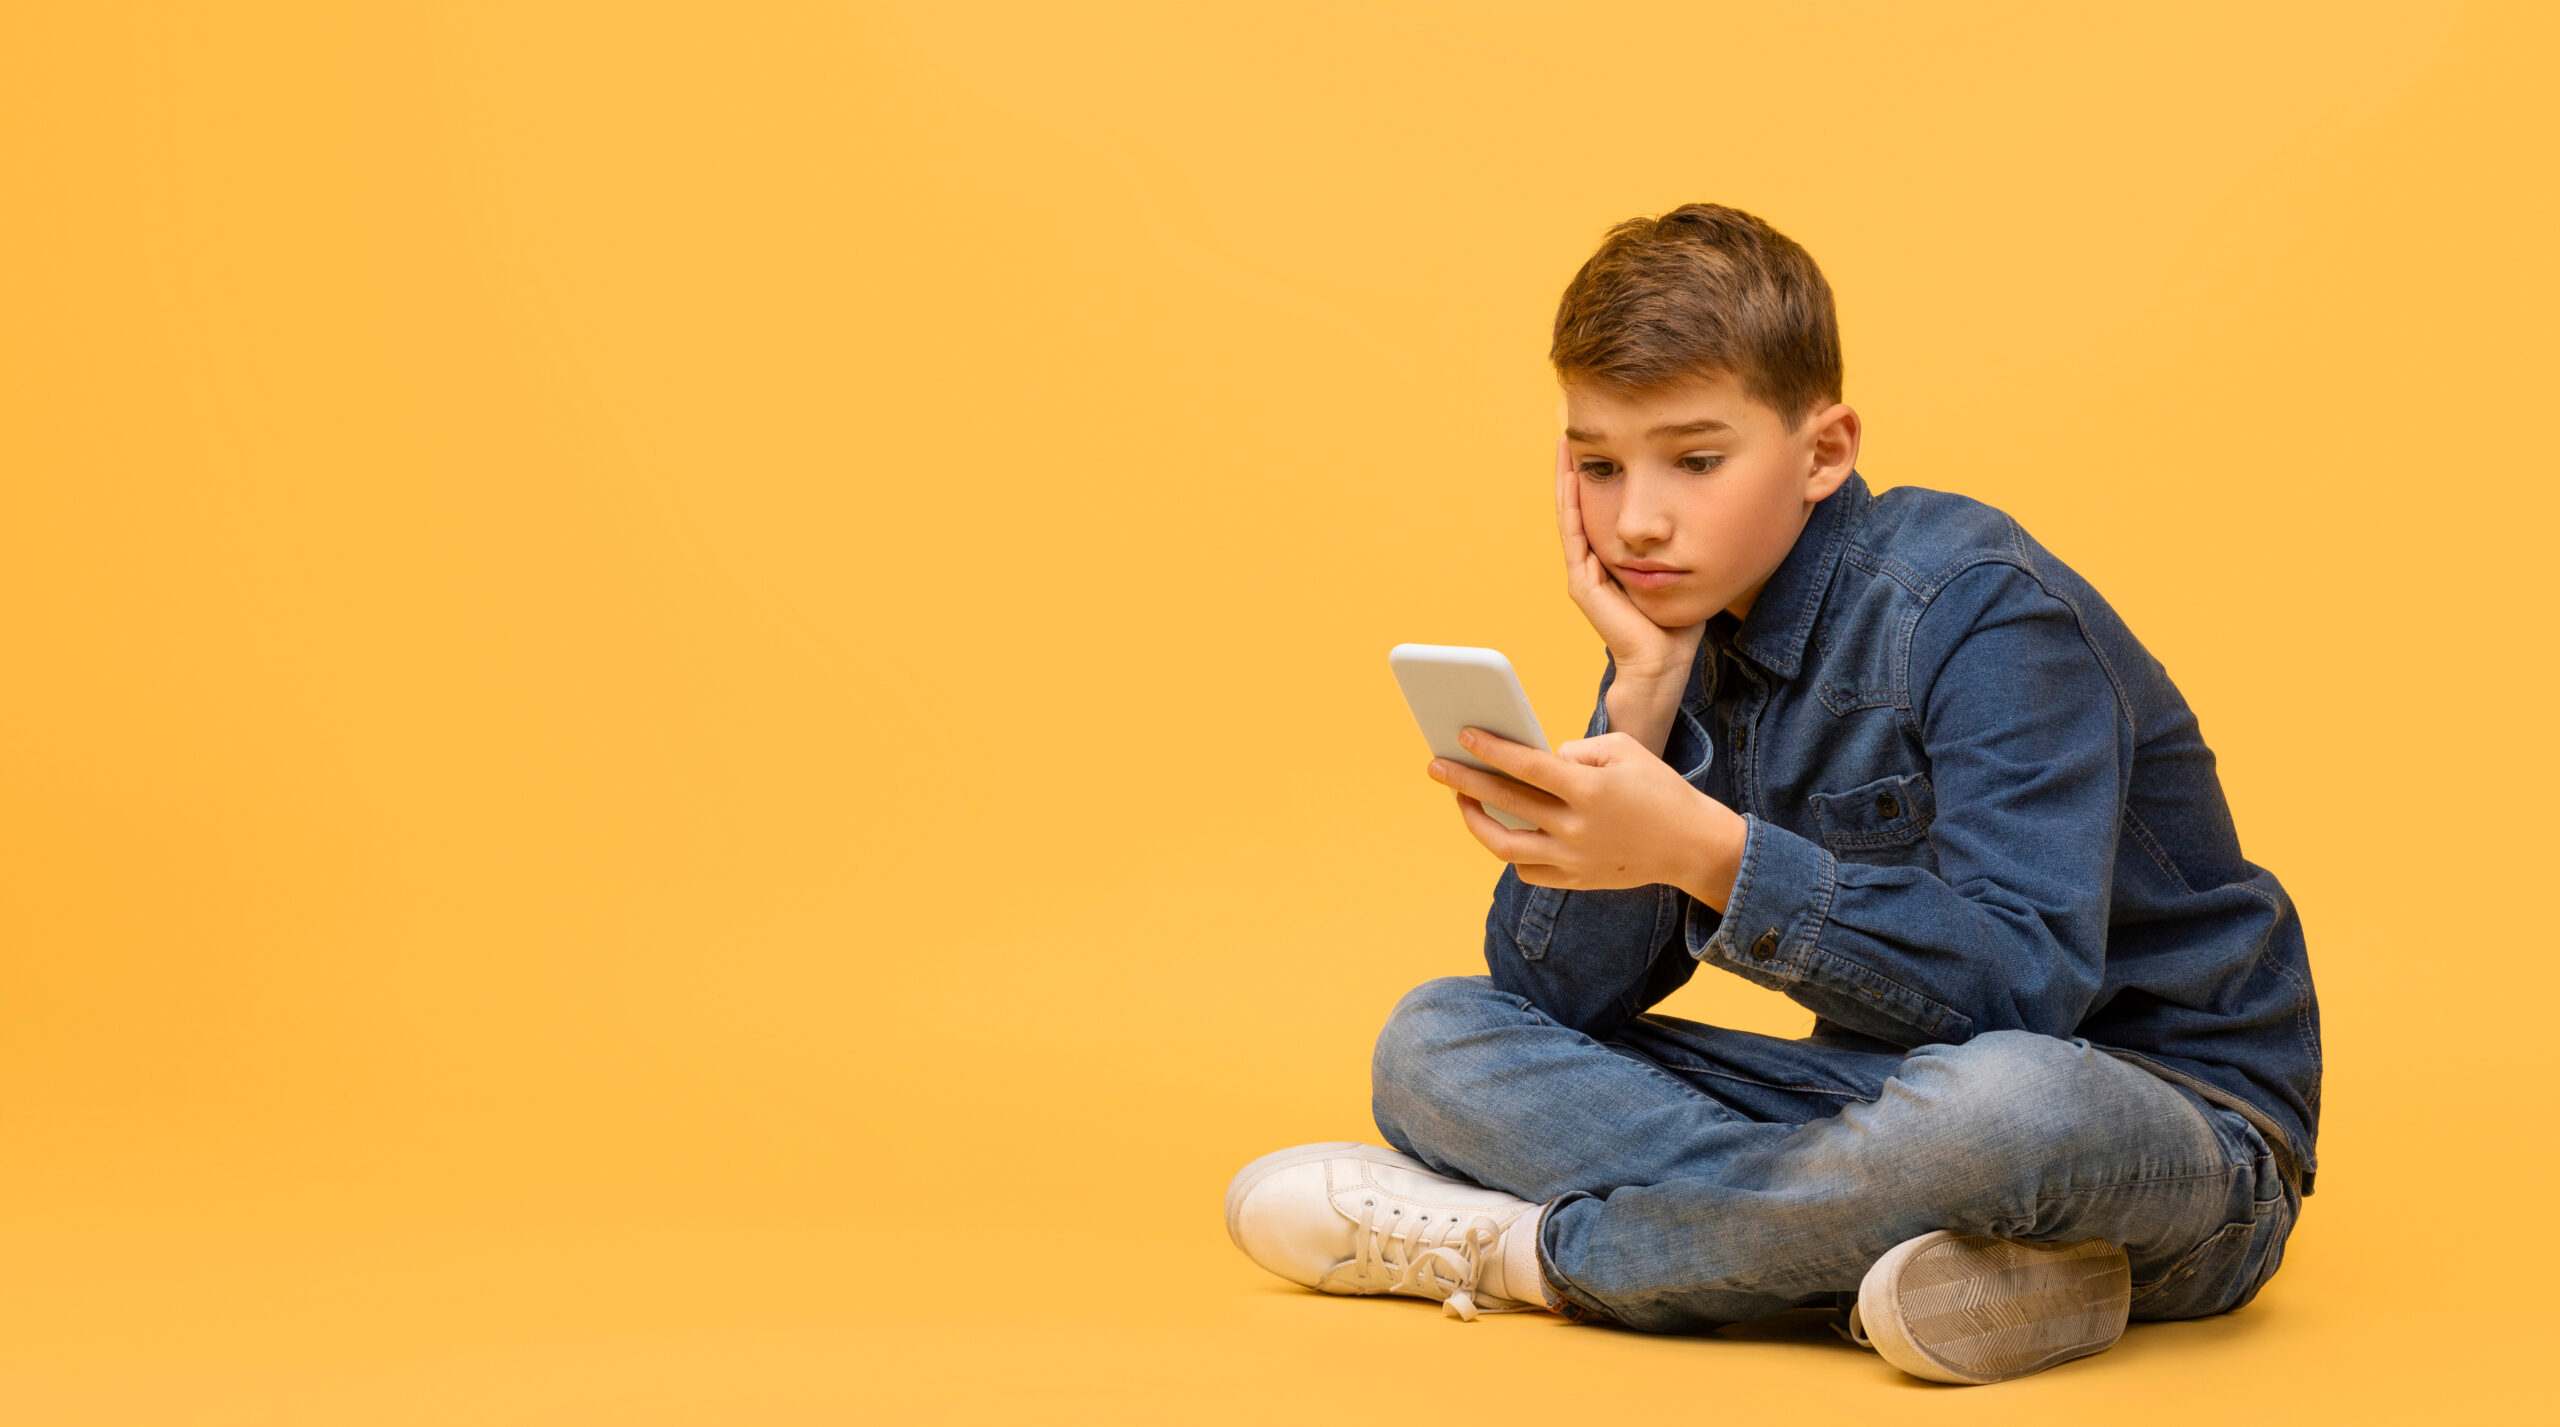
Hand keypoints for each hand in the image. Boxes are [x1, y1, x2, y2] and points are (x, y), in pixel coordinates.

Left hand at [1427, 726, 1746, 908]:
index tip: (1463, 735)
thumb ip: (1578, 750)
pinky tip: (1500, 830)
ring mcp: (1574, 859)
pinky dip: (1509, 851)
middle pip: (1507, 803)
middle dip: (1464, 781)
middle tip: (1436, 765)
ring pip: (1506, 846)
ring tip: (1462, 801)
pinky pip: (1527, 870)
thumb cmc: (1658, 789)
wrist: (1693, 846)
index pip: (1528, 767)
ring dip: (1476, 822)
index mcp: (1591, 790)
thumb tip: (1537, 764)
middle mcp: (1577, 828)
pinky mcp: (1577, 881)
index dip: (1492, 749)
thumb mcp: (1625, 751)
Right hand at [1555, 439, 1707, 689]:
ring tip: (1566, 445)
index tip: (1598, 445)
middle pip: (1577, 506)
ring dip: (1567, 479)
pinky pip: (1575, 535)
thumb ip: (1675, 548)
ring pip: (1570, 515)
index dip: (1595, 478)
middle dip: (1574, 469)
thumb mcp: (1676, 572)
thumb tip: (1695, 518)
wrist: (1662, 662)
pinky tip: (1573, 478)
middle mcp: (1591, 564)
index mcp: (1609, 562)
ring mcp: (1583, 573)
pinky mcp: (1582, 583)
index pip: (1596, 510)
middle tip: (1570, 433)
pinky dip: (1572, 505)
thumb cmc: (1675, 625)